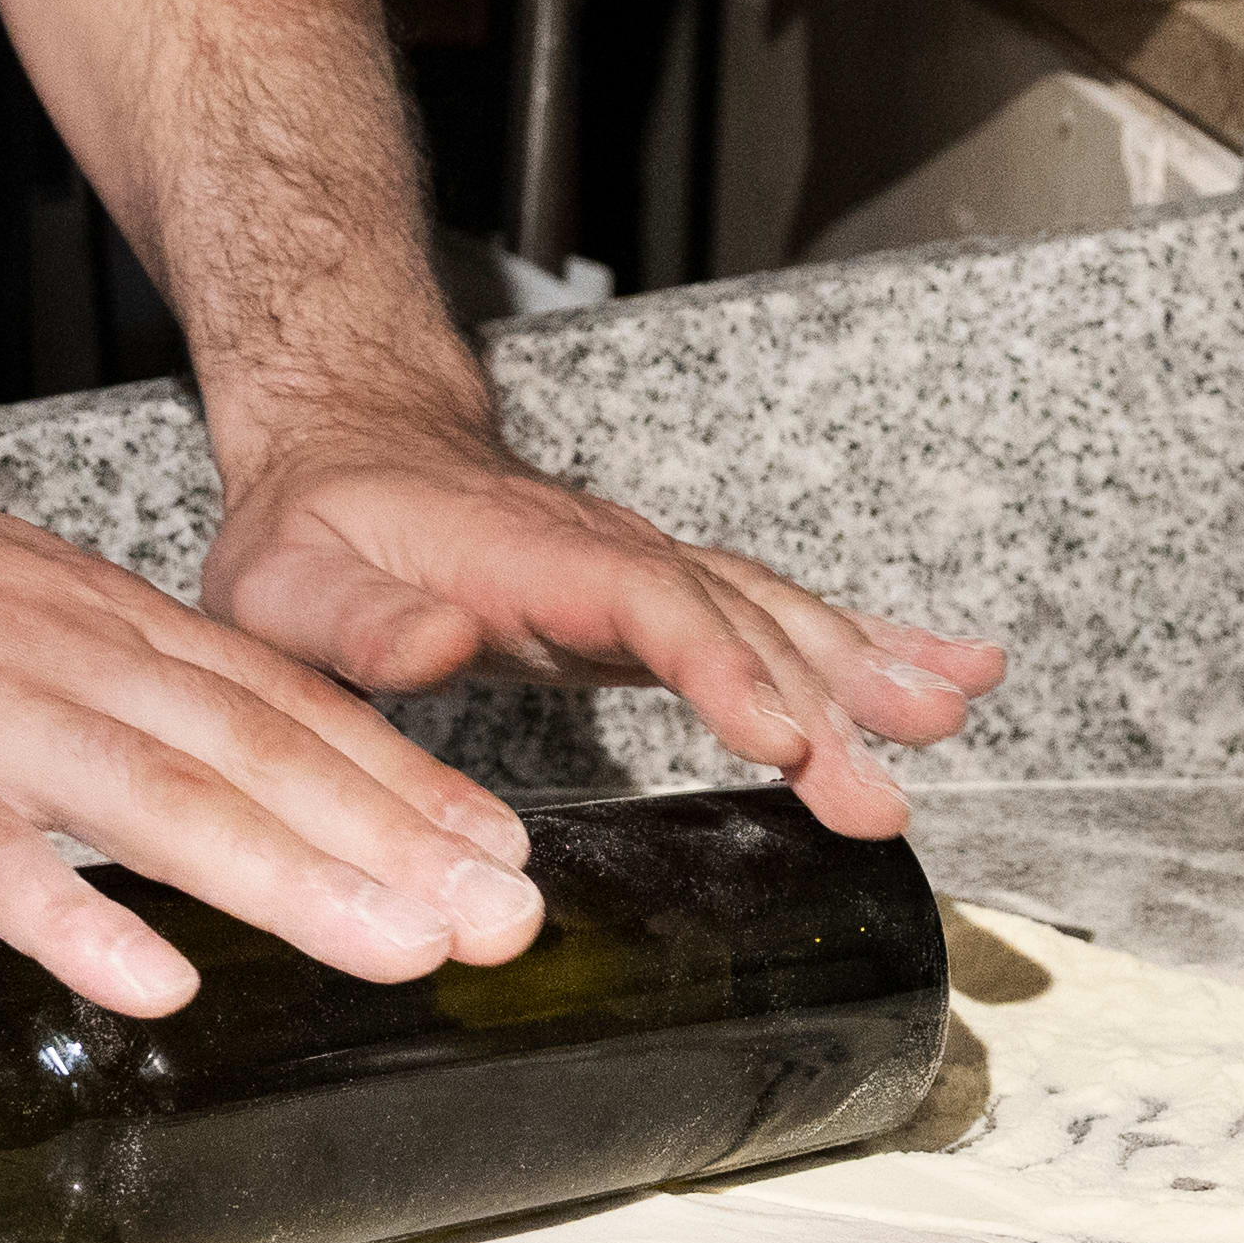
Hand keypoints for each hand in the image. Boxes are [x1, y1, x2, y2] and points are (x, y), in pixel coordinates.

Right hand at [0, 437, 555, 1019]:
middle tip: (503, 917)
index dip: (399, 780)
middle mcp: (59, 652)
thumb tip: (196, 744)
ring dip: (291, 878)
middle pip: (255, 750)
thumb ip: (95, 678)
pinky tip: (158, 980)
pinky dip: (80, 917)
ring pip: (161, 794)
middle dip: (395, 840)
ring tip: (395, 948)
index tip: (498, 848)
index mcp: (89, 620)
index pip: (278, 702)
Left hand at [198, 415, 1006, 845]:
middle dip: (821, 704)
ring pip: (773, 613)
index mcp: (527, 555)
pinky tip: (949, 670)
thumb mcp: (289, 583)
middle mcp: (609, 554)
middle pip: (734, 618)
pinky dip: (867, 643)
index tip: (780, 733)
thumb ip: (358, 622)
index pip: (643, 602)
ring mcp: (647, 570)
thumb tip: (434, 646)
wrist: (347, 449)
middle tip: (883, 793)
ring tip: (953, 710)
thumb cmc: (315, 529)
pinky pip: (777, 617)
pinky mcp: (666, 596)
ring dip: (865, 666)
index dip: (717, 666)